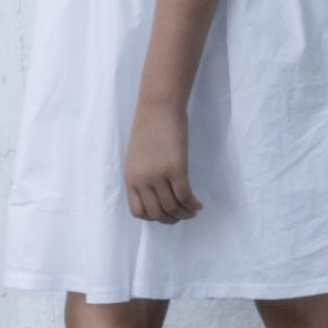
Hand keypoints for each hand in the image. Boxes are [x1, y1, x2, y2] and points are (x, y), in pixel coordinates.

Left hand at [124, 102, 201, 223]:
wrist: (158, 108)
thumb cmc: (149, 128)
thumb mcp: (137, 157)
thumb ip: (142, 176)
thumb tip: (155, 194)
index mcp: (130, 178)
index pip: (138, 212)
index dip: (154, 217)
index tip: (165, 213)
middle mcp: (142, 180)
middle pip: (157, 213)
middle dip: (171, 219)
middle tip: (182, 215)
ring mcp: (158, 175)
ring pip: (173, 207)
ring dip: (185, 213)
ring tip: (193, 210)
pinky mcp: (176, 168)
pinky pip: (185, 196)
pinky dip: (193, 204)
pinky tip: (198, 204)